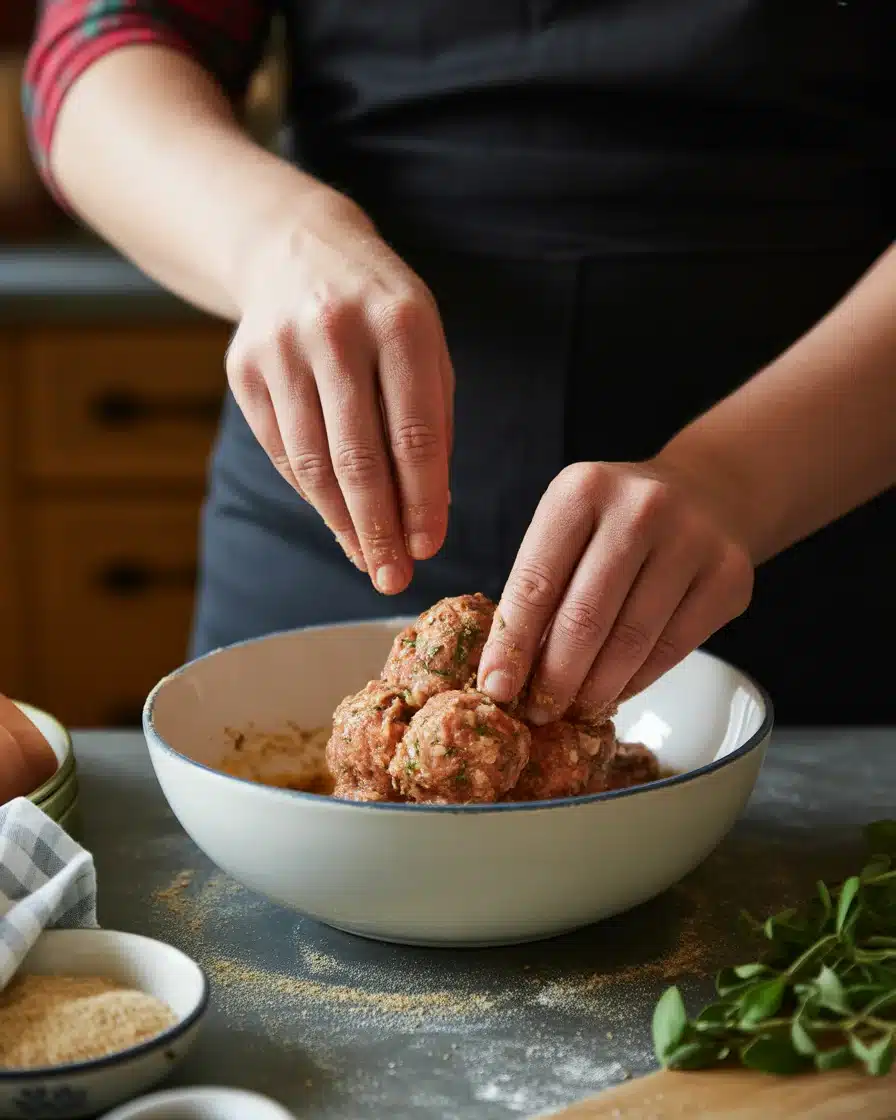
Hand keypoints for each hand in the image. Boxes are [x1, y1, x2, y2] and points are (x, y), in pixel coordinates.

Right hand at [225, 191, 453, 593]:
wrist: (296, 248)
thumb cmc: (381, 311)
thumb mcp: (425, 346)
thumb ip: (432, 423)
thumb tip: (427, 513)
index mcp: (400, 323)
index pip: (414, 433)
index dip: (422, 500)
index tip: (429, 548)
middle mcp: (336, 332)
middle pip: (357, 457)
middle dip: (378, 528)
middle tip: (393, 578)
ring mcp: (282, 350)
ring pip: (311, 462)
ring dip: (342, 522)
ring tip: (367, 559)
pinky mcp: (244, 369)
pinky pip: (281, 451)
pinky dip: (311, 492)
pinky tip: (336, 517)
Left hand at [477, 458, 754, 721]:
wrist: (706, 491)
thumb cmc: (615, 522)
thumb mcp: (568, 528)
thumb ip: (540, 587)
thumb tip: (506, 674)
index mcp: (581, 490)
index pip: (536, 582)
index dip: (512, 644)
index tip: (496, 690)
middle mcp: (640, 508)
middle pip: (585, 618)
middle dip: (555, 678)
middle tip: (538, 712)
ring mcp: (692, 540)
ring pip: (631, 641)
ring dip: (595, 689)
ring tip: (574, 708)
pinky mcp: (729, 576)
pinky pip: (672, 649)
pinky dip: (637, 680)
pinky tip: (616, 691)